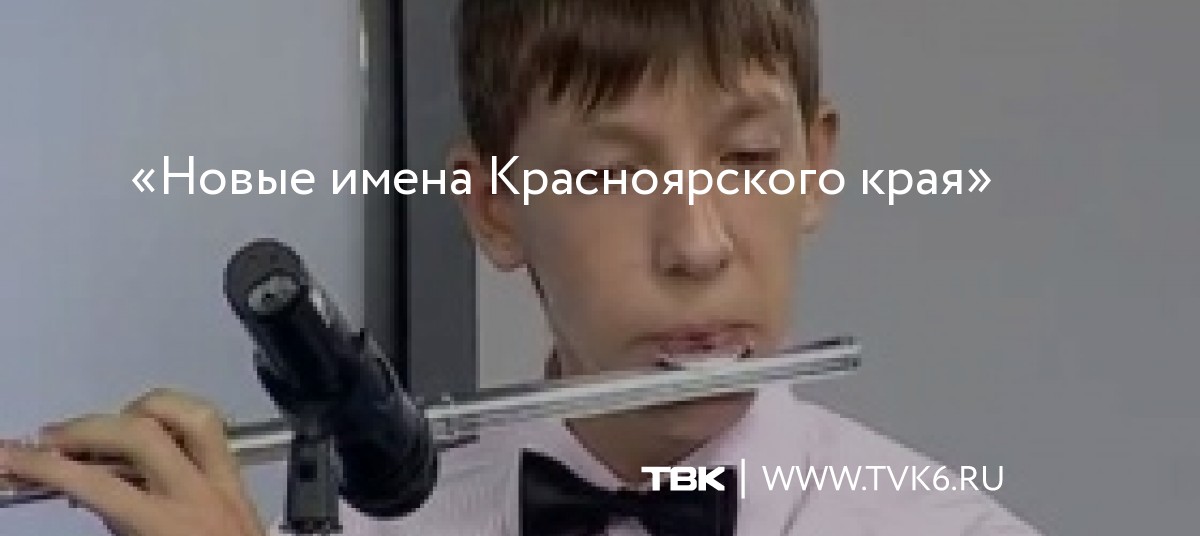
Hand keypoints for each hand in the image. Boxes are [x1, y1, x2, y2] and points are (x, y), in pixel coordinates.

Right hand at [0, 389, 264, 535]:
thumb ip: (113, 523)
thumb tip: (85, 492)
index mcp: (170, 528)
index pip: (97, 484)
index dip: (46, 466)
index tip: (12, 456)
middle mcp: (202, 496)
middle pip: (143, 434)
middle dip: (89, 429)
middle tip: (53, 441)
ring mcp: (227, 482)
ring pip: (192, 415)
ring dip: (143, 410)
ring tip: (109, 428)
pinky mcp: (240, 480)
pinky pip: (213, 430)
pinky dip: (178, 418)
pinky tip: (153, 430)